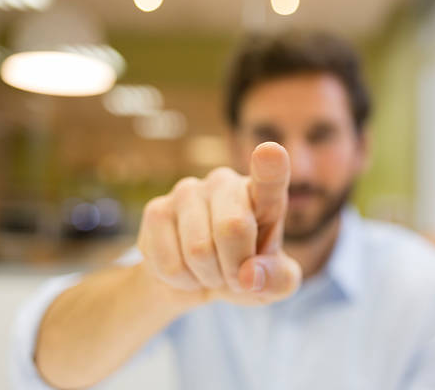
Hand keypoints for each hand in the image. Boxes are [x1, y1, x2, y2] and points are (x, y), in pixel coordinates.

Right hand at [137, 142, 301, 304]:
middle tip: (236, 275)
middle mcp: (225, 182)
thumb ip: (277, 279)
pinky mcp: (156, 210)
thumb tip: (249, 275)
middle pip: (232, 228)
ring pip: (199, 251)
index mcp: (263, 193)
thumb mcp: (274, 282)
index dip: (270, 165)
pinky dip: (182, 281)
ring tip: (210, 270)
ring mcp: (187, 191)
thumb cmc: (245, 270)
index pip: (269, 177)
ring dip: (208, 277)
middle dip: (235, 268)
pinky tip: (186, 269)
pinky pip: (170, 264)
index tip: (271, 151)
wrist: (196, 278)